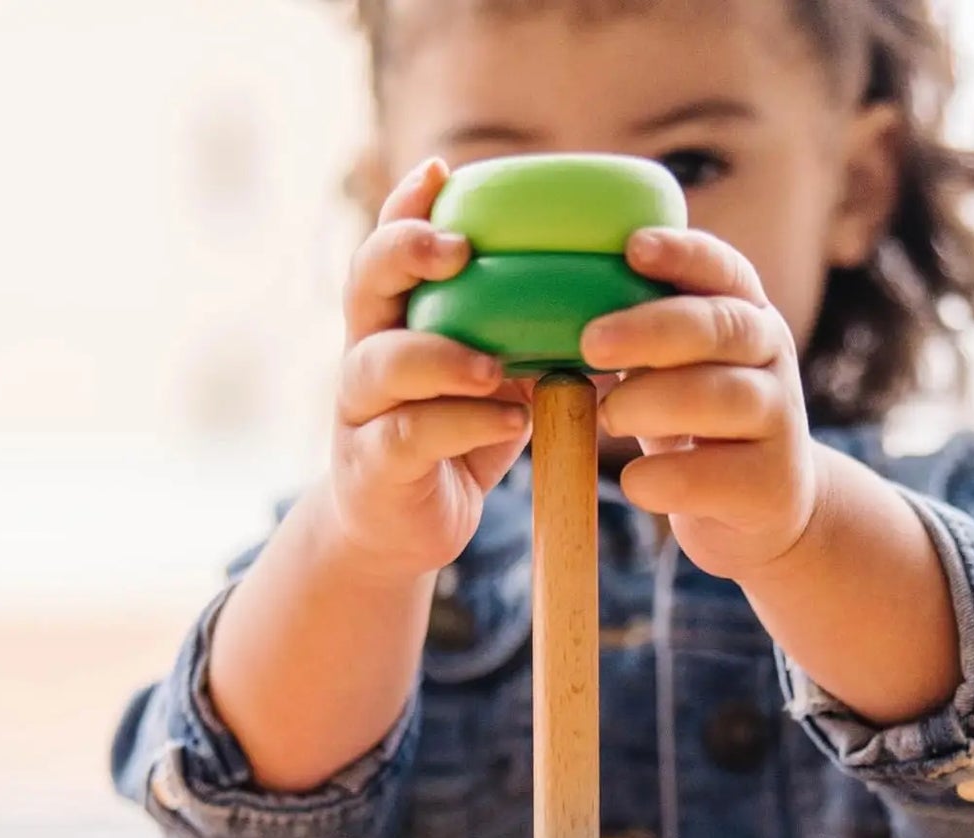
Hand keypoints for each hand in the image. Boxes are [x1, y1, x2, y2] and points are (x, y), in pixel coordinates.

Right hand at [329, 158, 532, 583]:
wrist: (401, 529)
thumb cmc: (453, 440)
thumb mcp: (490, 381)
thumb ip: (521, 338)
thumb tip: (614, 298)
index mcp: (393, 321)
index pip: (387, 248)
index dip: (406, 207)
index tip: (443, 172)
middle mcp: (365, 354)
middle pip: (364, 284)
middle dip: (405, 253)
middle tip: (459, 249)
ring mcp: (360, 411)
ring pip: (382, 364)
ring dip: (441, 357)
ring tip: (495, 366)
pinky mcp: (373, 466)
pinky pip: (409, 435)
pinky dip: (463, 425)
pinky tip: (511, 424)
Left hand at [580, 229, 820, 582]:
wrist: (765, 509)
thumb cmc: (700, 428)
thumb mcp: (677, 373)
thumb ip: (640, 343)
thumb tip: (545, 315)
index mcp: (745, 318)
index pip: (723, 271)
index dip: (681, 254)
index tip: (632, 248)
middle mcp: (772, 359)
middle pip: (721, 328)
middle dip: (652, 330)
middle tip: (591, 342)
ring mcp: (779, 422)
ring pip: (724, 396)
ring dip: (653, 402)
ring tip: (609, 418)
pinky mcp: (770, 484)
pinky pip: (715, 474)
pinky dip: (665, 477)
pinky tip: (636, 481)